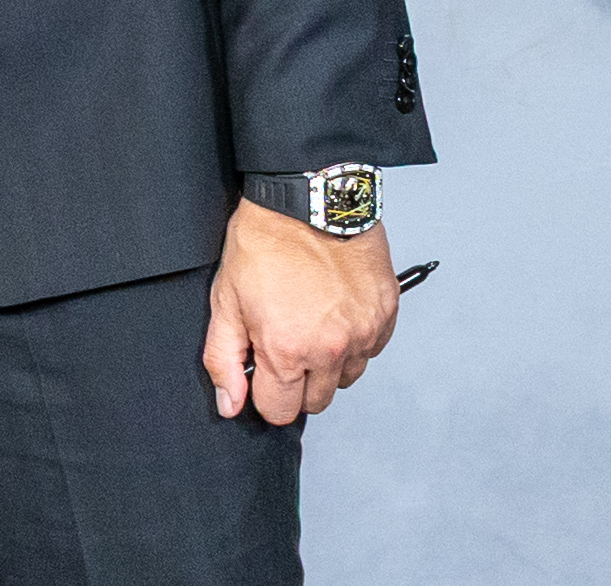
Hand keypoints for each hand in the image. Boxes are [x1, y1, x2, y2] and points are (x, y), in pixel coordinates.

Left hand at [201, 199, 397, 423]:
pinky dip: (352, 342)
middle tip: (283, 343)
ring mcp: (364, 334)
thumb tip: (229, 404)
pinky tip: (332, 313)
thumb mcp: (225, 299)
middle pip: (316, 402)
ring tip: (308, 324)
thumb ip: (223, 358)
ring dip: (326, 365)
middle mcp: (332, 350)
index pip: (280, 411)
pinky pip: (370, 351)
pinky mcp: (386, 317)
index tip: (261, 372)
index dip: (265, 394)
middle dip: (295, 383)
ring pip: (346, 379)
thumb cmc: (263, 243)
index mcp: (288, 350)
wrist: (309, 200)